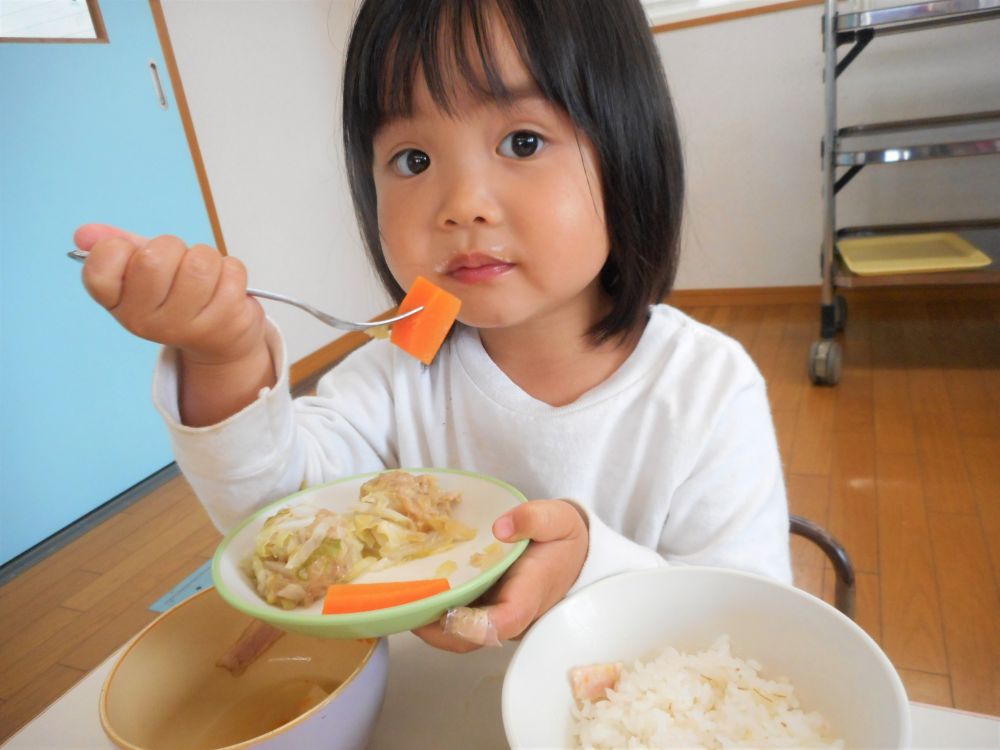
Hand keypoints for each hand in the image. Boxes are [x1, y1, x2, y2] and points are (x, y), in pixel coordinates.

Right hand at [74, 223, 264, 367]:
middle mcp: (144, 321)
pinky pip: (231, 272)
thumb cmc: (178, 293)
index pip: (101, 266)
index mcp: (117, 303)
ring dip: (207, 258)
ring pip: (199, 263)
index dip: (120, 249)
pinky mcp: (222, 325)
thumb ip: (117, 246)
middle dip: (174, 248)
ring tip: (205, 274)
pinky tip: (224, 288)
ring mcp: (183, 327)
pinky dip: (232, 270)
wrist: (219, 336)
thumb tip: (85, 234)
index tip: (136, 255)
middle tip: (179, 263)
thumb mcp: (143, 269)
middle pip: (155, 258)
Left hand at [412, 499, 588, 652]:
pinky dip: (433, 611)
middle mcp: (509, 616)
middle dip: (434, 628)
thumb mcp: (558, 518)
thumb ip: (534, 519)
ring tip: (397, 595)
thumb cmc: (562, 539)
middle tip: (401, 602)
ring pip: (457, 635)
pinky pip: (456, 622)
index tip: (449, 612)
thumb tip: (500, 528)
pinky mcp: (483, 612)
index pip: (504, 622)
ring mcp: (494, 618)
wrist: (573, 555)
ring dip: (427, 622)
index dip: (474, 624)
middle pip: (469, 639)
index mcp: (529, 595)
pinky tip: (411, 588)